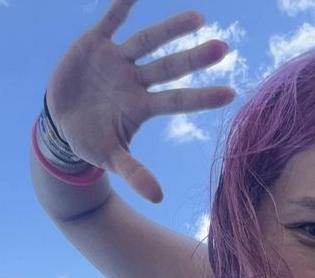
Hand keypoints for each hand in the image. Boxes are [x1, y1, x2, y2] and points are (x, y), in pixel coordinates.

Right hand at [46, 0, 234, 202]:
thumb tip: (159, 197)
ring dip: (170, 29)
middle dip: (193, 58)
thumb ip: (135, 173)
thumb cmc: (92, 141)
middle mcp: (135, 81)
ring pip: (147, 41)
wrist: (61, 121)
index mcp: (141, 107)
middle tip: (224, 47)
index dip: (202, 97)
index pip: (178, 101)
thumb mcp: (111, 159)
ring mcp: (117, 61)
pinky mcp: (95, 44)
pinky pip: (110, 21)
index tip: (231, 93)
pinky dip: (121, 7)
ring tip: (200, 17)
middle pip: (169, 68)